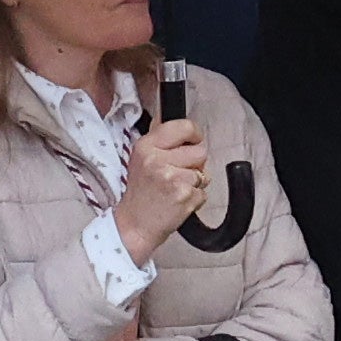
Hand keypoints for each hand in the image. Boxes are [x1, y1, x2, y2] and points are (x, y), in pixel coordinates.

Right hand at [110, 118, 212, 259]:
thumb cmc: (141, 192)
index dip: (195, 135)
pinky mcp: (184, 196)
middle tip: (179, 173)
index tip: (193, 141)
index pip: (185, 127)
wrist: (136, 224)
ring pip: (204, 173)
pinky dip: (195, 198)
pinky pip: (203, 192)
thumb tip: (170, 117)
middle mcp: (157, 160)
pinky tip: (179, 201)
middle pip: (200, 151)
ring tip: (176, 188)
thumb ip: (159, 138)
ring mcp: (171, 178)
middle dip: (196, 163)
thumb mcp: (140, 157)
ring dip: (196, 182)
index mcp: (146, 146)